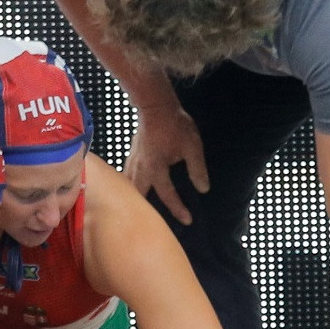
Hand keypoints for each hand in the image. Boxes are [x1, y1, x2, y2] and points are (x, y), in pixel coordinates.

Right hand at [124, 107, 207, 223]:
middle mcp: (140, 169)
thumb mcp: (192, 146)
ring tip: (142, 210)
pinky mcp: (131, 155)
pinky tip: (133, 189)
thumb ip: (197, 168)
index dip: (178, 209)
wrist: (155, 105)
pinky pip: (126, 177)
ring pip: (129, 188)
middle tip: (157, 223)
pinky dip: (129, 187)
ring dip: (135, 200)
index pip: (167, 194)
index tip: (188, 220)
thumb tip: (203, 189)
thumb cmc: (175, 124)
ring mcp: (133, 161)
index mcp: (156, 168)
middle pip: (139, 197)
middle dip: (147, 211)